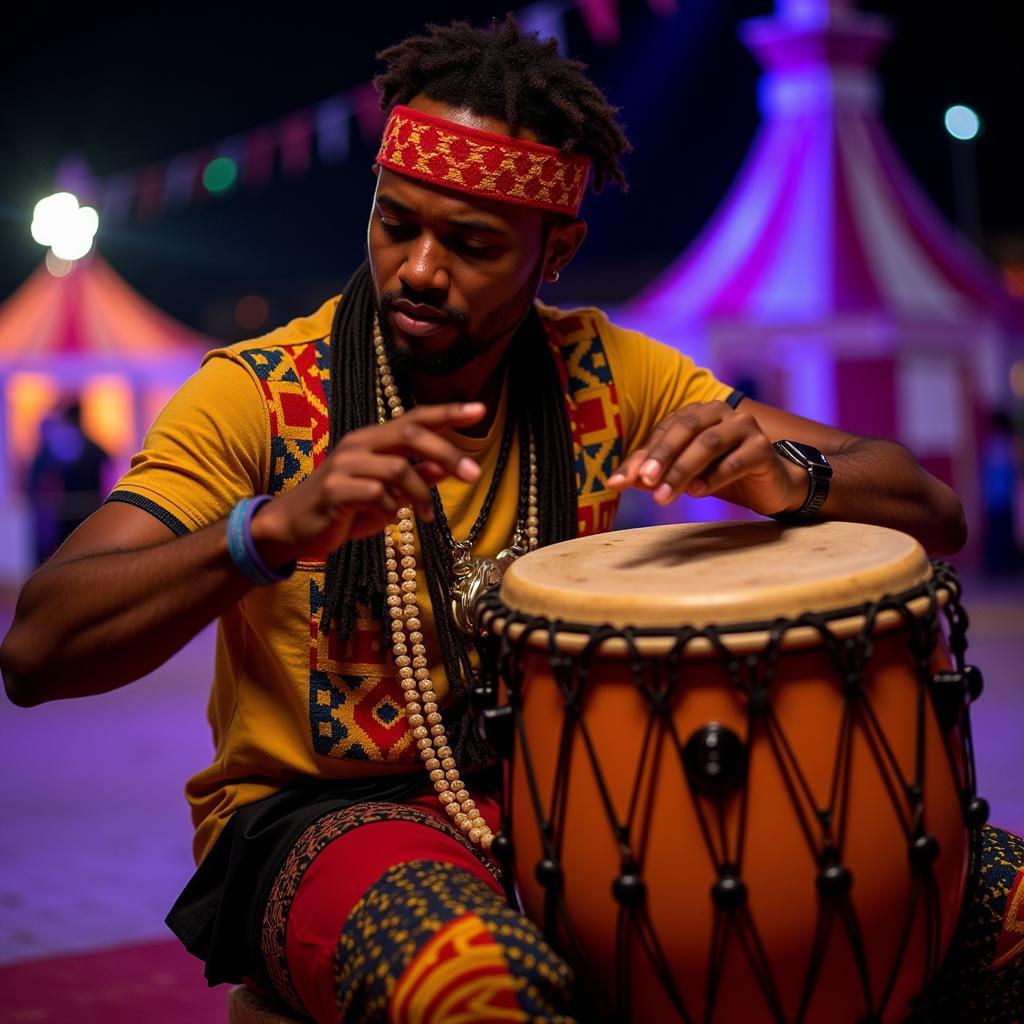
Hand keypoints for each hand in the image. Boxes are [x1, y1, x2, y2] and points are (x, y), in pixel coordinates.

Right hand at [250, 402, 486, 562]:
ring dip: (421, 494)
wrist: (293, 529)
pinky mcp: (334, 490)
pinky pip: (377, 494)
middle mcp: (359, 444)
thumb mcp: (386, 495)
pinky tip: (393, 519)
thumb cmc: (344, 511)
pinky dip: (392, 508)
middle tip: (473, 474)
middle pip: (410, 434)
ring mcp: (344, 464)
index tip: (480, 409)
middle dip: (446, 452)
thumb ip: (414, 479)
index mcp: (373, 440)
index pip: (415, 417)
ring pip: (397, 468)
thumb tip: (445, 469)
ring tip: (428, 516)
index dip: (448, 412)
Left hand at [606, 401, 805, 515]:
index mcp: (696, 413)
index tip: (621, 482)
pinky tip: (699, 492)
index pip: (664, 431)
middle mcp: (720, 412)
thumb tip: (613, 482)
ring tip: (665, 496)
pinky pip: (736, 459)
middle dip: (662, 456)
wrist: (768, 486)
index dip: (642, 456)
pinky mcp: (763, 447)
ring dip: (683, 470)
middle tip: (645, 482)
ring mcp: (744, 426)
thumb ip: (650, 474)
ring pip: (709, 443)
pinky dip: (714, 476)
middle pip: (685, 428)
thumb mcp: (680, 474)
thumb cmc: (718, 475)